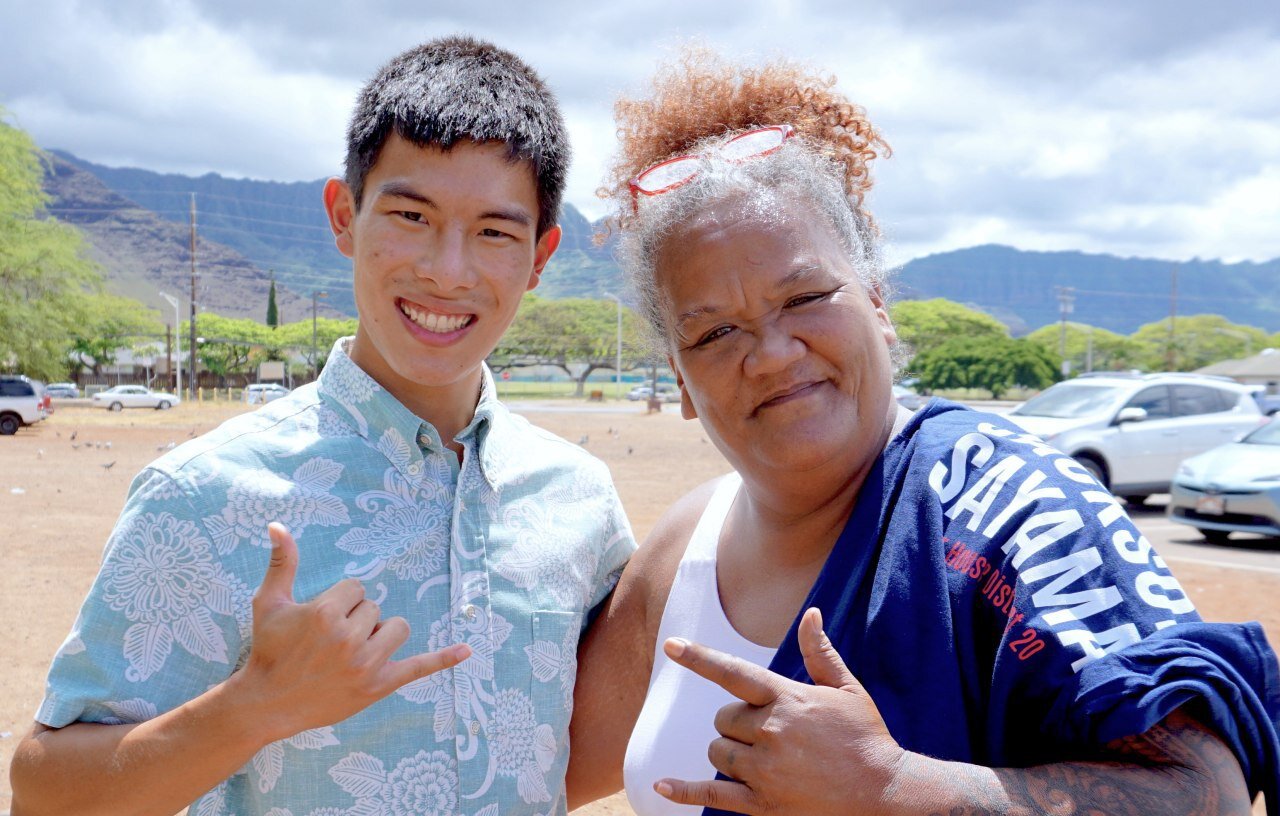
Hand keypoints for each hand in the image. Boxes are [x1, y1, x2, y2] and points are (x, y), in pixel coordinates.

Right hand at [232, 523, 469, 741]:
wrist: (267, 704)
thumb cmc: (269, 649)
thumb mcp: (269, 602)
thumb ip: (281, 562)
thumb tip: (278, 525)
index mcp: (326, 613)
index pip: (357, 588)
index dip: (340, 600)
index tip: (319, 621)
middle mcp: (349, 638)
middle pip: (375, 608)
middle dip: (356, 619)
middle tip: (329, 642)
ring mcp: (366, 664)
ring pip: (397, 628)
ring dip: (380, 634)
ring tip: (352, 650)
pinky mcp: (378, 686)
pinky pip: (419, 667)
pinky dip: (443, 659)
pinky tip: (467, 650)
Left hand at [655, 608, 905, 814]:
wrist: (885, 793)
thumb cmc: (866, 737)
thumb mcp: (847, 689)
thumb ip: (820, 652)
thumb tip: (810, 614)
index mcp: (787, 698)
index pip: (733, 670)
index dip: (699, 657)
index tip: (671, 645)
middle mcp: (770, 731)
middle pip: (723, 718)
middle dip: (736, 722)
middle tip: (768, 732)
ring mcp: (764, 769)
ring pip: (718, 752)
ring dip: (729, 752)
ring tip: (763, 758)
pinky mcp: (763, 803)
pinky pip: (713, 795)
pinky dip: (684, 791)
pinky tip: (663, 785)